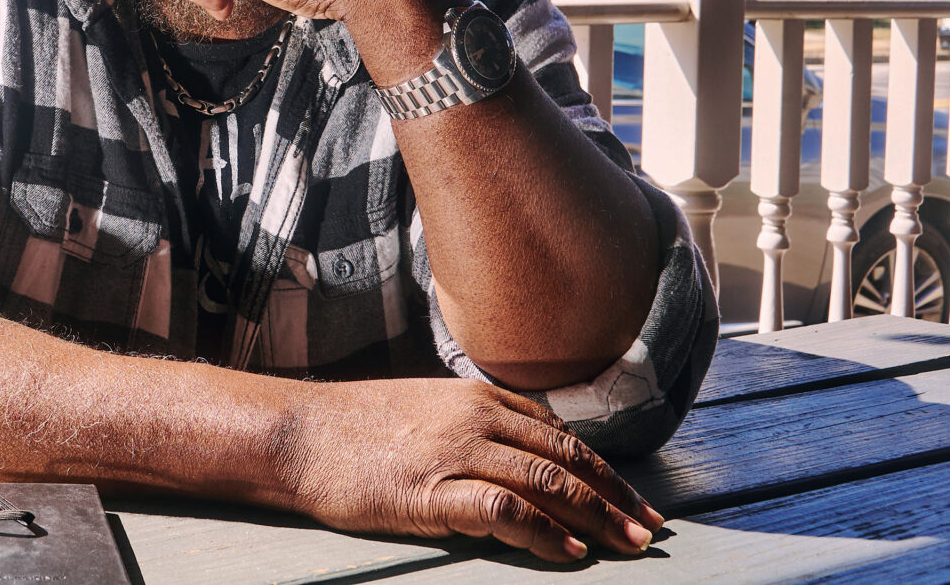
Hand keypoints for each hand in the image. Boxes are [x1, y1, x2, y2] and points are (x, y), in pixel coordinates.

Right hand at [279, 378, 661, 561]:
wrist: (299, 433)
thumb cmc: (356, 427)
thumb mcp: (425, 410)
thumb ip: (473, 425)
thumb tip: (518, 453)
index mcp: (477, 397)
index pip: (559, 434)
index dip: (602, 470)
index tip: (631, 498)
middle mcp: (476, 418)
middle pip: (566, 459)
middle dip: (615, 497)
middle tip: (651, 529)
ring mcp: (455, 452)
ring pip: (547, 482)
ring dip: (596, 517)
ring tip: (627, 545)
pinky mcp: (432, 490)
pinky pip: (505, 509)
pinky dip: (544, 532)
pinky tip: (568, 553)